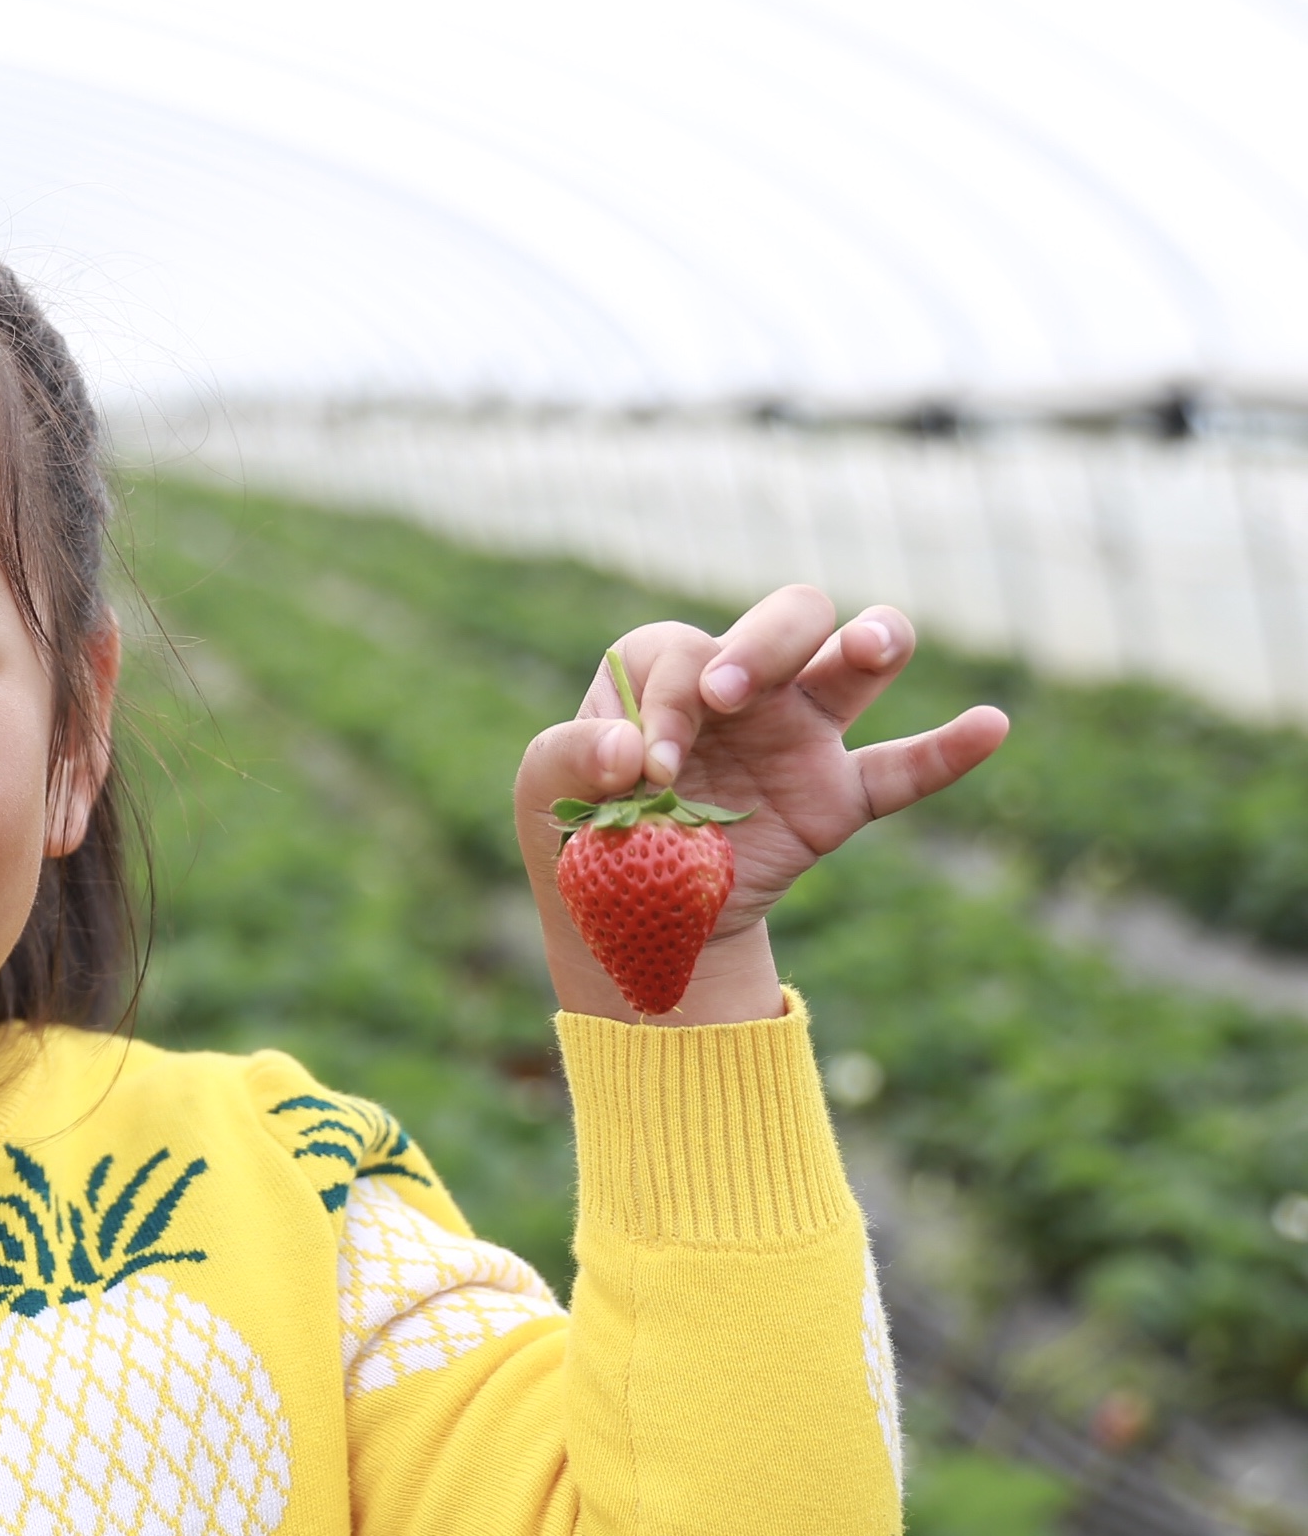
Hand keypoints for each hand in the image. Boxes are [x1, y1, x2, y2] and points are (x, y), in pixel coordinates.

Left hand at [510, 587, 1009, 1023]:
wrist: (633, 919)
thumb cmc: (585, 834)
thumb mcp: (547, 795)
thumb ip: (567, 756)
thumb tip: (627, 752)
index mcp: (668, 671)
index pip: (685, 649)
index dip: (667, 700)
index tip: (648, 769)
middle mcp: (746, 688)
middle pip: (790, 616)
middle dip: (766, 642)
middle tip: (730, 695)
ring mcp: (799, 736)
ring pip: (856, 661)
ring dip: (872, 638)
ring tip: (868, 647)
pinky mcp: (835, 798)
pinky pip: (902, 769)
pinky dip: (948, 750)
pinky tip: (989, 726)